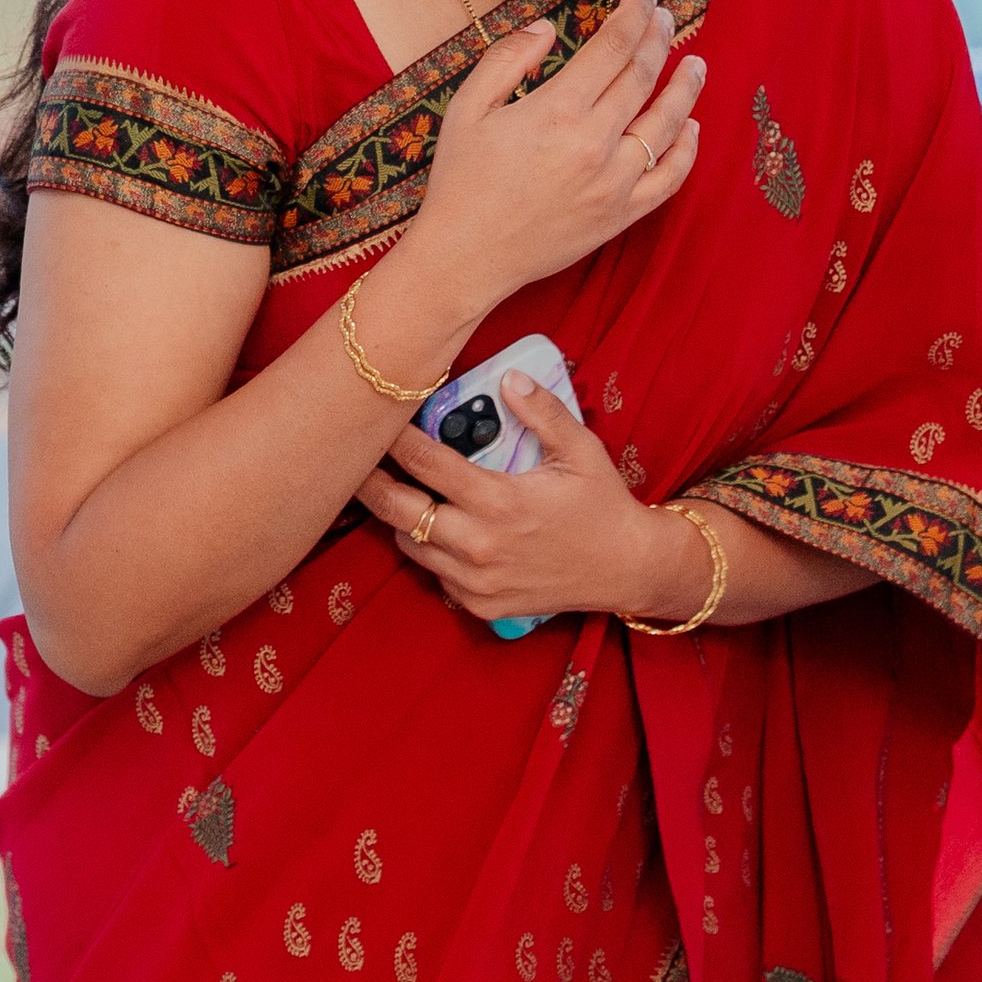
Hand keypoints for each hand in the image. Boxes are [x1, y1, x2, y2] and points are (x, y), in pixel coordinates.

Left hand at [357, 374, 698, 627]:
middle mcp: (479, 544)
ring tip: (399, 492)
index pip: (425, 462)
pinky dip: (429, 552)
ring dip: (401, 518)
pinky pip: (435, 576)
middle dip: (370, 483)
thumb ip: (542, 411)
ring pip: (410, 545)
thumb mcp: (581, 451)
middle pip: (398, 510)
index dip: (394, 437)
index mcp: (498, 500)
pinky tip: (438, 531)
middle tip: (354, 462)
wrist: (627, 569)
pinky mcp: (481, 604)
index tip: (377, 419)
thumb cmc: (603, 506)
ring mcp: (477, 580)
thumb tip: (508, 377)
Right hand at [393, 0, 702, 328]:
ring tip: (696, 64)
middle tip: (665, 16)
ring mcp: (613, 184)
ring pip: (665, 126)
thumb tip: (548, 27)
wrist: (466, 257)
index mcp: (558, 110)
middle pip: (642, 77)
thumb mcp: (469, 107)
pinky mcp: (619, 216)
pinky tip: (691, 127)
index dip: (635, 13)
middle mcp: (594, 144)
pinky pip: (668, 180)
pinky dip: (686, 151)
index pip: (614, 47)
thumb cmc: (461, 181)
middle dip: (658, 38)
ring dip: (685, 89)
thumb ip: (509, 58)